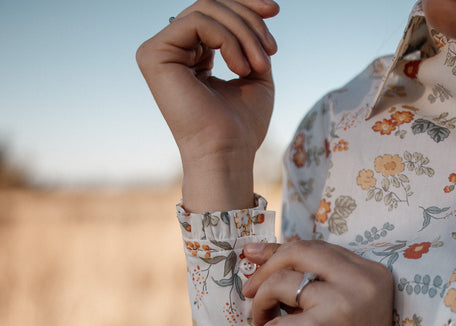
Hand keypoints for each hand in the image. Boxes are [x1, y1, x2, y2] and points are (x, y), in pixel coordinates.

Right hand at [136, 0, 278, 209]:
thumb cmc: (242, 126)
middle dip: (249, 21)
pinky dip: (228, 39)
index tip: (275, 11)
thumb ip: (250, 39)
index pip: (215, 13)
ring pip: (206, 9)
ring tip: (259, 65)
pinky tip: (241, 68)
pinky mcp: (153, 54)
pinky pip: (198, 22)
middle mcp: (170, 50)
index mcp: (190, 54)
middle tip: (271, 50)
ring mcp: (158, 51)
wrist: (228, 154)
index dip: (246, 6)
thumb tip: (256, 8)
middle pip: (211, 5)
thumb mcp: (255, 71)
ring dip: (244, 33)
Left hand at [242, 241, 411, 325]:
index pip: (317, 247)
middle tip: (248, 290)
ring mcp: (337, 307)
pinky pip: (273, 323)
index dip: (280, 251)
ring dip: (261, 302)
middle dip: (265, 268)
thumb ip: (317, 281)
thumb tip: (266, 253)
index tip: (252, 256)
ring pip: (280, 283)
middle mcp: (359, 285)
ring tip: (262, 321)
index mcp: (372, 275)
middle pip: (298, 253)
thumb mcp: (346, 309)